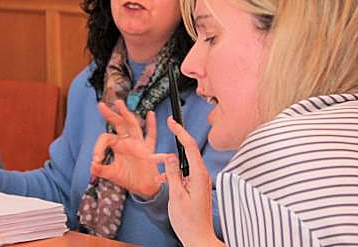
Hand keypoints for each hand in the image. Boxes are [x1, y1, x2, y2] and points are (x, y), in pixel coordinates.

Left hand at [89, 100, 160, 198]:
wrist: (144, 188)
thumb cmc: (129, 178)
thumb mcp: (112, 174)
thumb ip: (102, 170)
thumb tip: (92, 166)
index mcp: (118, 145)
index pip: (106, 138)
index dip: (99, 147)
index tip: (96, 159)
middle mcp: (128, 141)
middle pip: (119, 124)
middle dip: (110, 114)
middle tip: (101, 105)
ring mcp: (139, 144)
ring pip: (132, 125)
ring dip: (126, 114)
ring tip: (119, 103)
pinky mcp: (148, 150)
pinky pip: (151, 136)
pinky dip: (151, 126)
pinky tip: (151, 114)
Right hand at [152, 117, 223, 246]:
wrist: (198, 238)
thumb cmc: (188, 221)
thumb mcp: (176, 195)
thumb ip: (173, 173)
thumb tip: (170, 156)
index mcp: (199, 175)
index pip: (190, 146)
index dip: (180, 131)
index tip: (171, 122)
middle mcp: (201, 176)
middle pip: (185, 154)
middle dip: (169, 151)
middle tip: (156, 148)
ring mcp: (199, 181)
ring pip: (183, 164)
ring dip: (169, 166)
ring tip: (156, 172)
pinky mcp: (196, 187)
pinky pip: (183, 174)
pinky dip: (173, 174)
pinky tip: (163, 180)